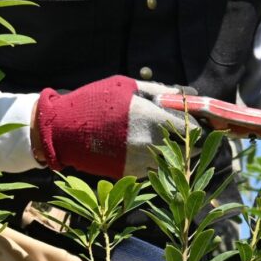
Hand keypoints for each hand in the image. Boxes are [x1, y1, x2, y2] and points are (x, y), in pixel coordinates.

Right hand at [33, 75, 188, 178]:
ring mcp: (139, 161)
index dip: (198, 128)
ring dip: (172, 155)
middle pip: (186, 150)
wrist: (62, 129)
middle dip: (189, 142)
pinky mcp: (129, 174)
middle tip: (183, 134)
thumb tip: (187, 94)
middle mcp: (149, 143)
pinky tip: (144, 150)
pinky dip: (154, 162)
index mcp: (152, 118)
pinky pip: (152, 170)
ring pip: (170, 163)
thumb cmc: (95, 101)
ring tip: (161, 142)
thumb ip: (160, 91)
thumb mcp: (128, 87)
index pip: (193, 130)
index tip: (196, 124)